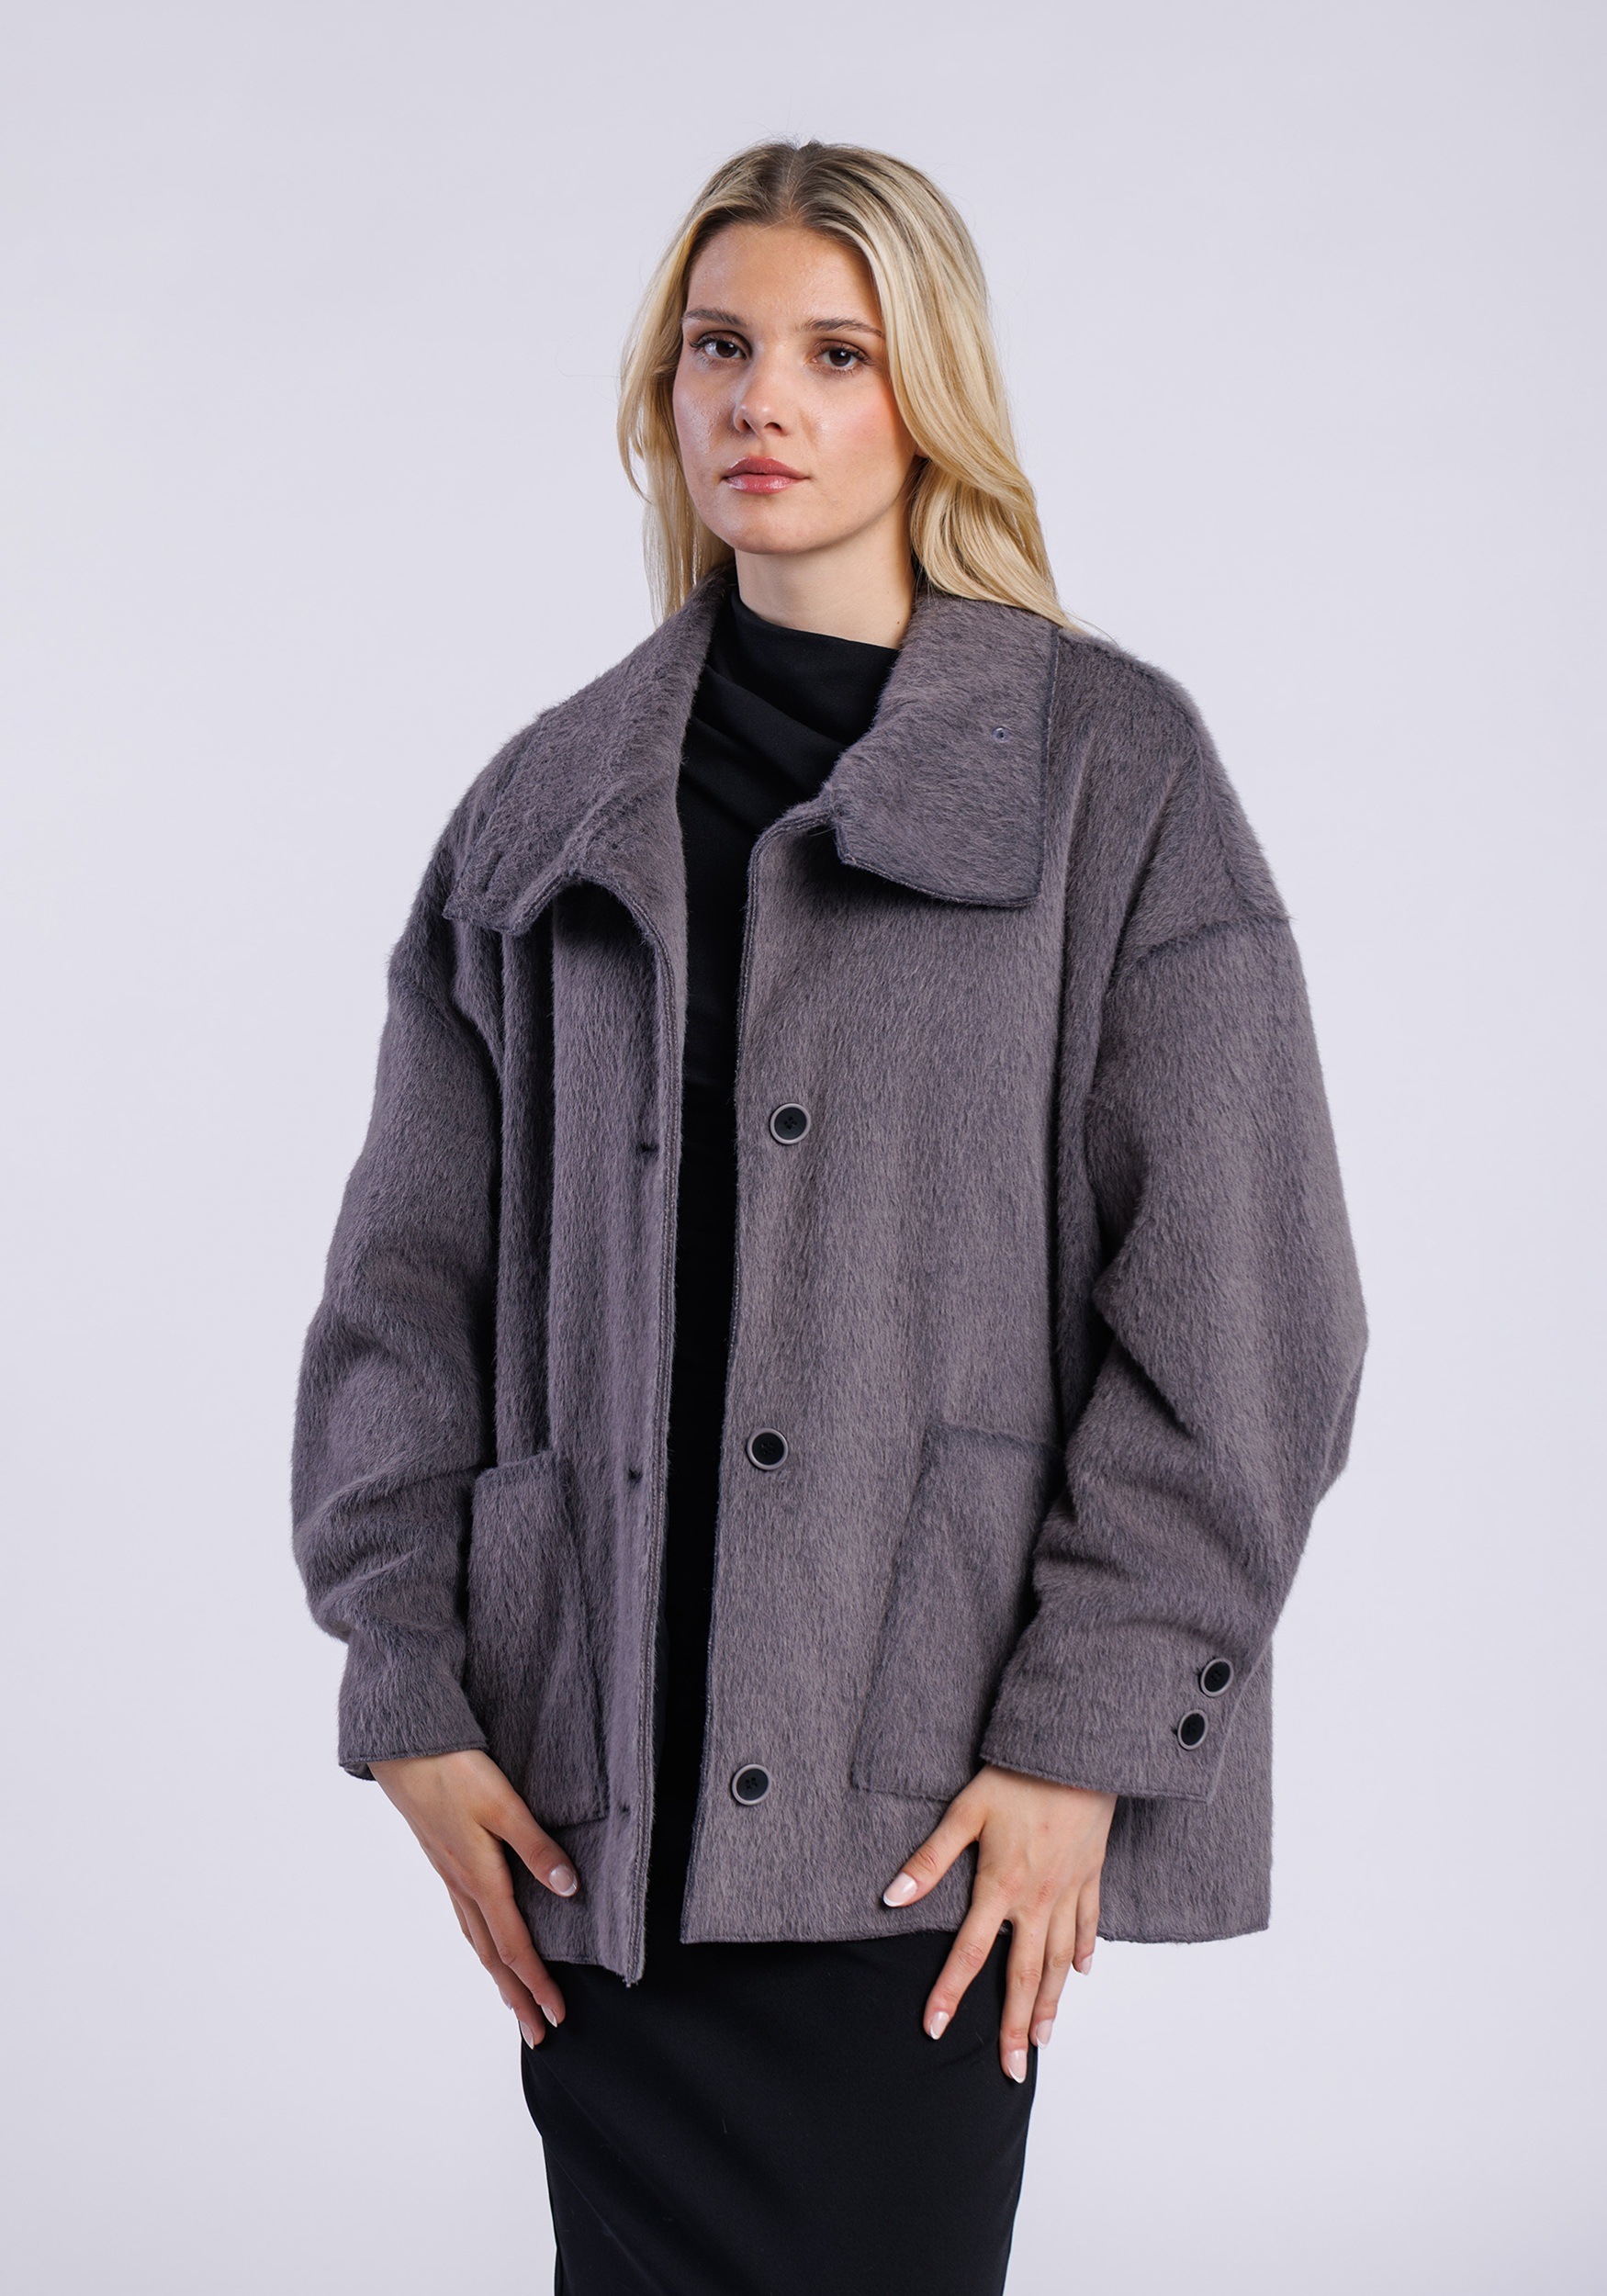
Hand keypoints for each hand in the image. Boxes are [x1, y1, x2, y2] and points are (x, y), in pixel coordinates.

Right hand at [371, 1748, 577, 2048]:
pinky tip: (485, 1941)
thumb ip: (536, 1847)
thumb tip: (569, 1889)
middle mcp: (464, 1887)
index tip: (557, 2015)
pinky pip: (465, 1918)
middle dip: (517, 1997)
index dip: (538, 1984)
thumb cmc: (455, 1771)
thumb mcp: (504, 1804)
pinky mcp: (445, 1862)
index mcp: (482, 1879)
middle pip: (493, 1957)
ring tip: (513, 2002)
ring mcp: (450, 1877)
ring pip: (476, 1940)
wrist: (406, 1750)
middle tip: (537, 2034)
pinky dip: (480, 1944)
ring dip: (498, 1976)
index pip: (515, 1947)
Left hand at [882, 1764, 1116, 2080]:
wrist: (1079, 1754)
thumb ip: (930, 1860)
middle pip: (1024, 1974)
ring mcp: (1068, 1891)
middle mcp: (1037, 1900)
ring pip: (1060, 1960)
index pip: (970, 1952)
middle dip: (1013, 2026)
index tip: (935, 2029)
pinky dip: (1085, 1951)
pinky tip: (1082, 1973)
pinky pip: (1089, 1923)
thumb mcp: (965, 1812)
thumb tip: (891, 1897)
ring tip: (1042, 2039)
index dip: (950, 1992)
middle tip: (1011, 2070)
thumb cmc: (1018, 1775)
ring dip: (1050, 2002)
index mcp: (1001, 1887)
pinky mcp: (1091, 1875)